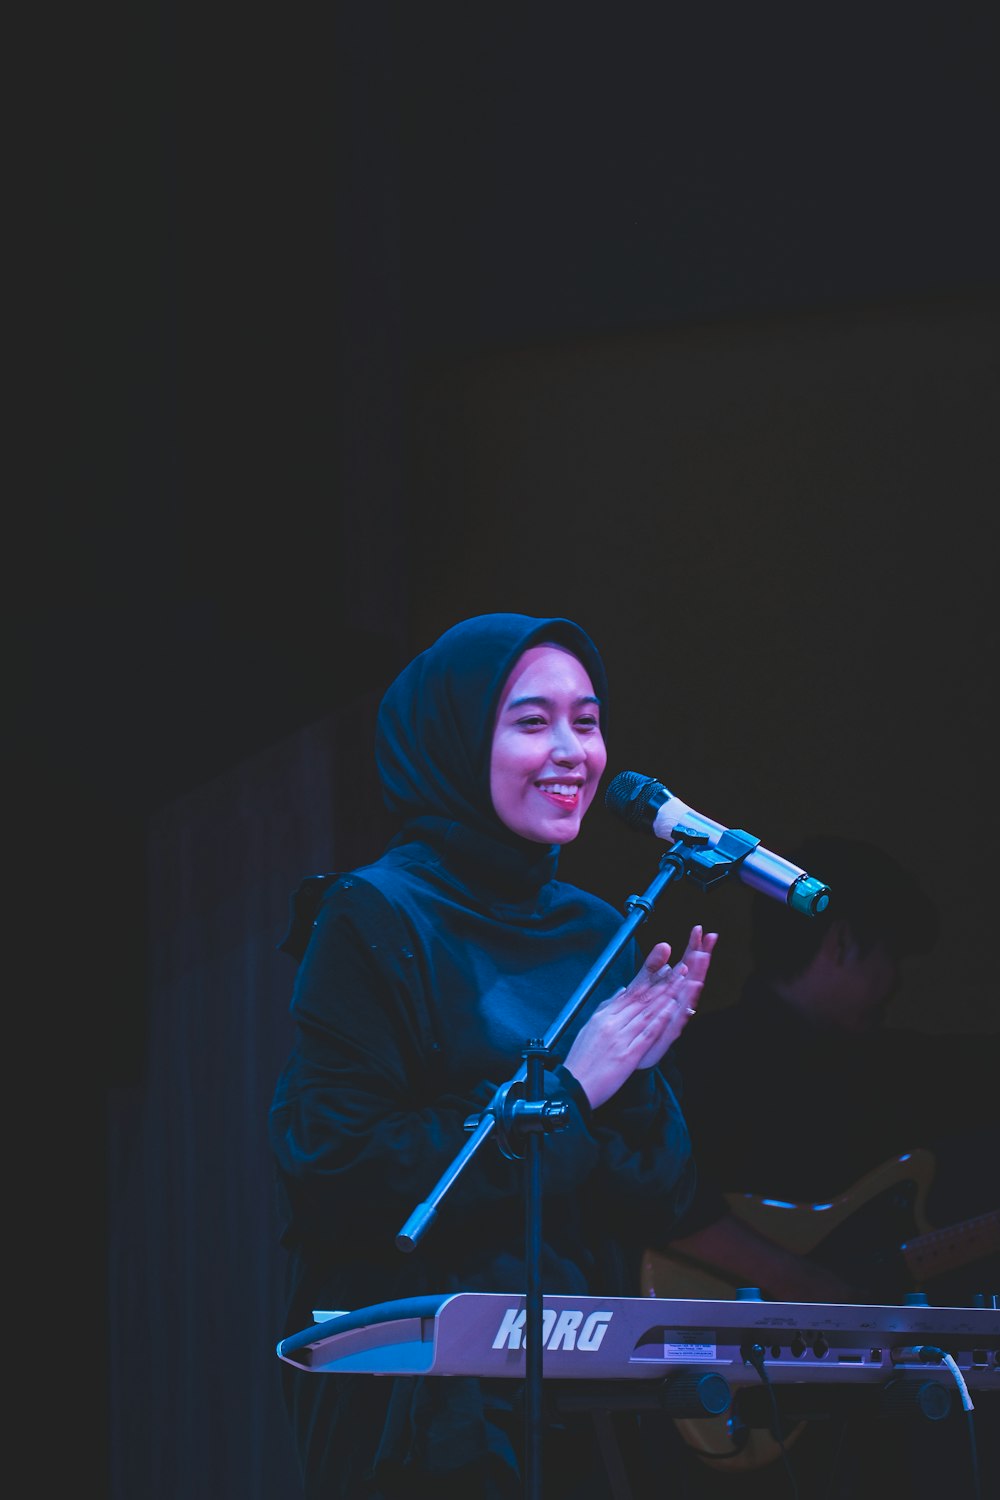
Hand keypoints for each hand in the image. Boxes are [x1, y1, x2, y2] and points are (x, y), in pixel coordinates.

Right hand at [563, 925, 716, 1108]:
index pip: (631, 993)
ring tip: (680, 984)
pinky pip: (647, 1034)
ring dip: (666, 996)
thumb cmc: (581, 1060)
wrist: (574, 1086)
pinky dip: (660, 1020)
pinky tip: (671, 1009)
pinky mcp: (627, 1055)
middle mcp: (612, 1023)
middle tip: (680, 970)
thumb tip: (621, 991)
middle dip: (663, 983)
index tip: (666, 968)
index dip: (650, 980)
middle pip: (642, 999)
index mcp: (603, 1016)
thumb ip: (607, 1008)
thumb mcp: (589, 1028)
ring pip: (647, 1013)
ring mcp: (620, 1038)